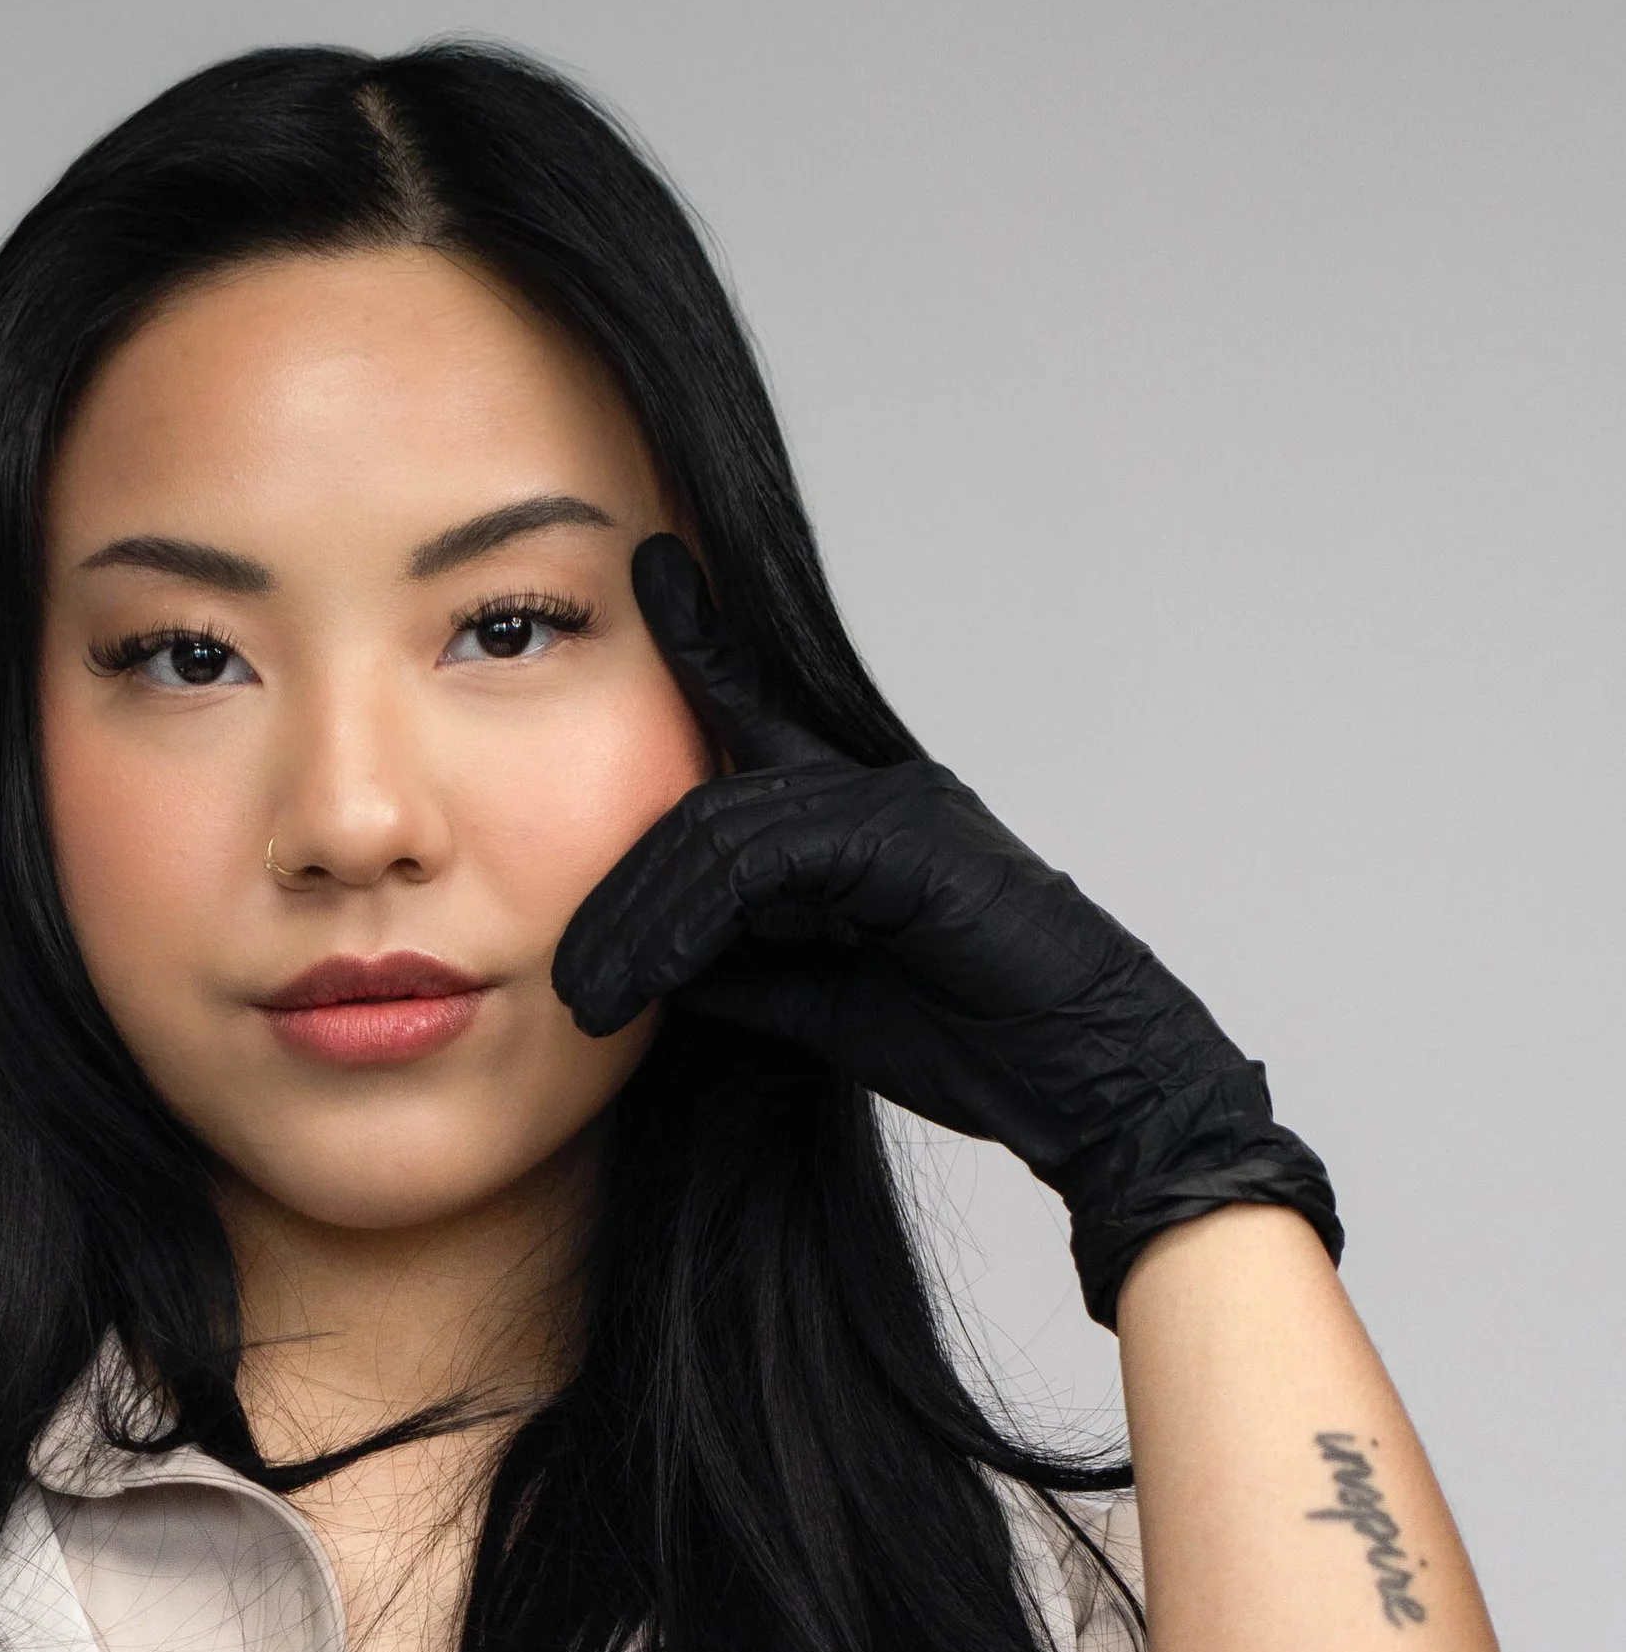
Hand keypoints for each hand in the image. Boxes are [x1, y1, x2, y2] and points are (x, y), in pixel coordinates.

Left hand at [554, 536, 1341, 1326]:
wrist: (1087, 1078)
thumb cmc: (976, 1041)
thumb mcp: (814, 1002)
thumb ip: (735, 964)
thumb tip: (647, 956)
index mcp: (855, 814)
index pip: (753, 716)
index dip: (698, 641)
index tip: (650, 572)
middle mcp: (873, 785)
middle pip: (704, 796)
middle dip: (620, 890)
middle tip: (563, 977)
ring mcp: (894, 801)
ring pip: (720, 826)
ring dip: (640, 920)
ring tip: (586, 997)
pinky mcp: (906, 838)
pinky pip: (767, 859)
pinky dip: (694, 922)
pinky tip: (653, 980)